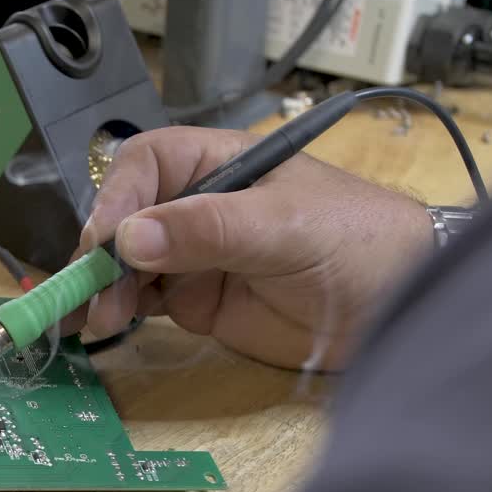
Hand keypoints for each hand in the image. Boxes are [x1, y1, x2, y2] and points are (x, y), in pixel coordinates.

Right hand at [68, 126, 433, 370]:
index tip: (104, 243)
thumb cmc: (357, 243)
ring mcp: (194, 255)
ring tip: (95, 321)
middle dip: (101, 254)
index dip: (117, 200)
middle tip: (89, 295)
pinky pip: (144, 301)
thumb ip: (208, 230)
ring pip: (127, 264)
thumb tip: (129, 238)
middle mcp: (197, 205)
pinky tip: (103, 327)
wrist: (402, 310)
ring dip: (103, 289)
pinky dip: (119, 312)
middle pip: (125, 217)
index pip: (145, 167)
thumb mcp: (283, 227)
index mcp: (217, 163)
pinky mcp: (197, 301)